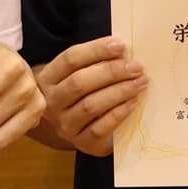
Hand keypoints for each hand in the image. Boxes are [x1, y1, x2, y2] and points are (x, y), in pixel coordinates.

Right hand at [34, 37, 147, 156]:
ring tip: (140, 82)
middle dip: (111, 72)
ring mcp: (64, 125)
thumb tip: (123, 50)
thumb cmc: (82, 93)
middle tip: (136, 67)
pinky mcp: (81, 143)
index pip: (70, 59)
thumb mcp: (80, 74)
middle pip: (79, 82)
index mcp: (47, 79)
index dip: (96, 50)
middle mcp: (51, 103)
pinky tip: (133, 102)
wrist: (78, 127)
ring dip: (119, 91)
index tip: (121, 45)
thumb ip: (96, 61)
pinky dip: (119, 113)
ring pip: (91, 105)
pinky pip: (100, 127)